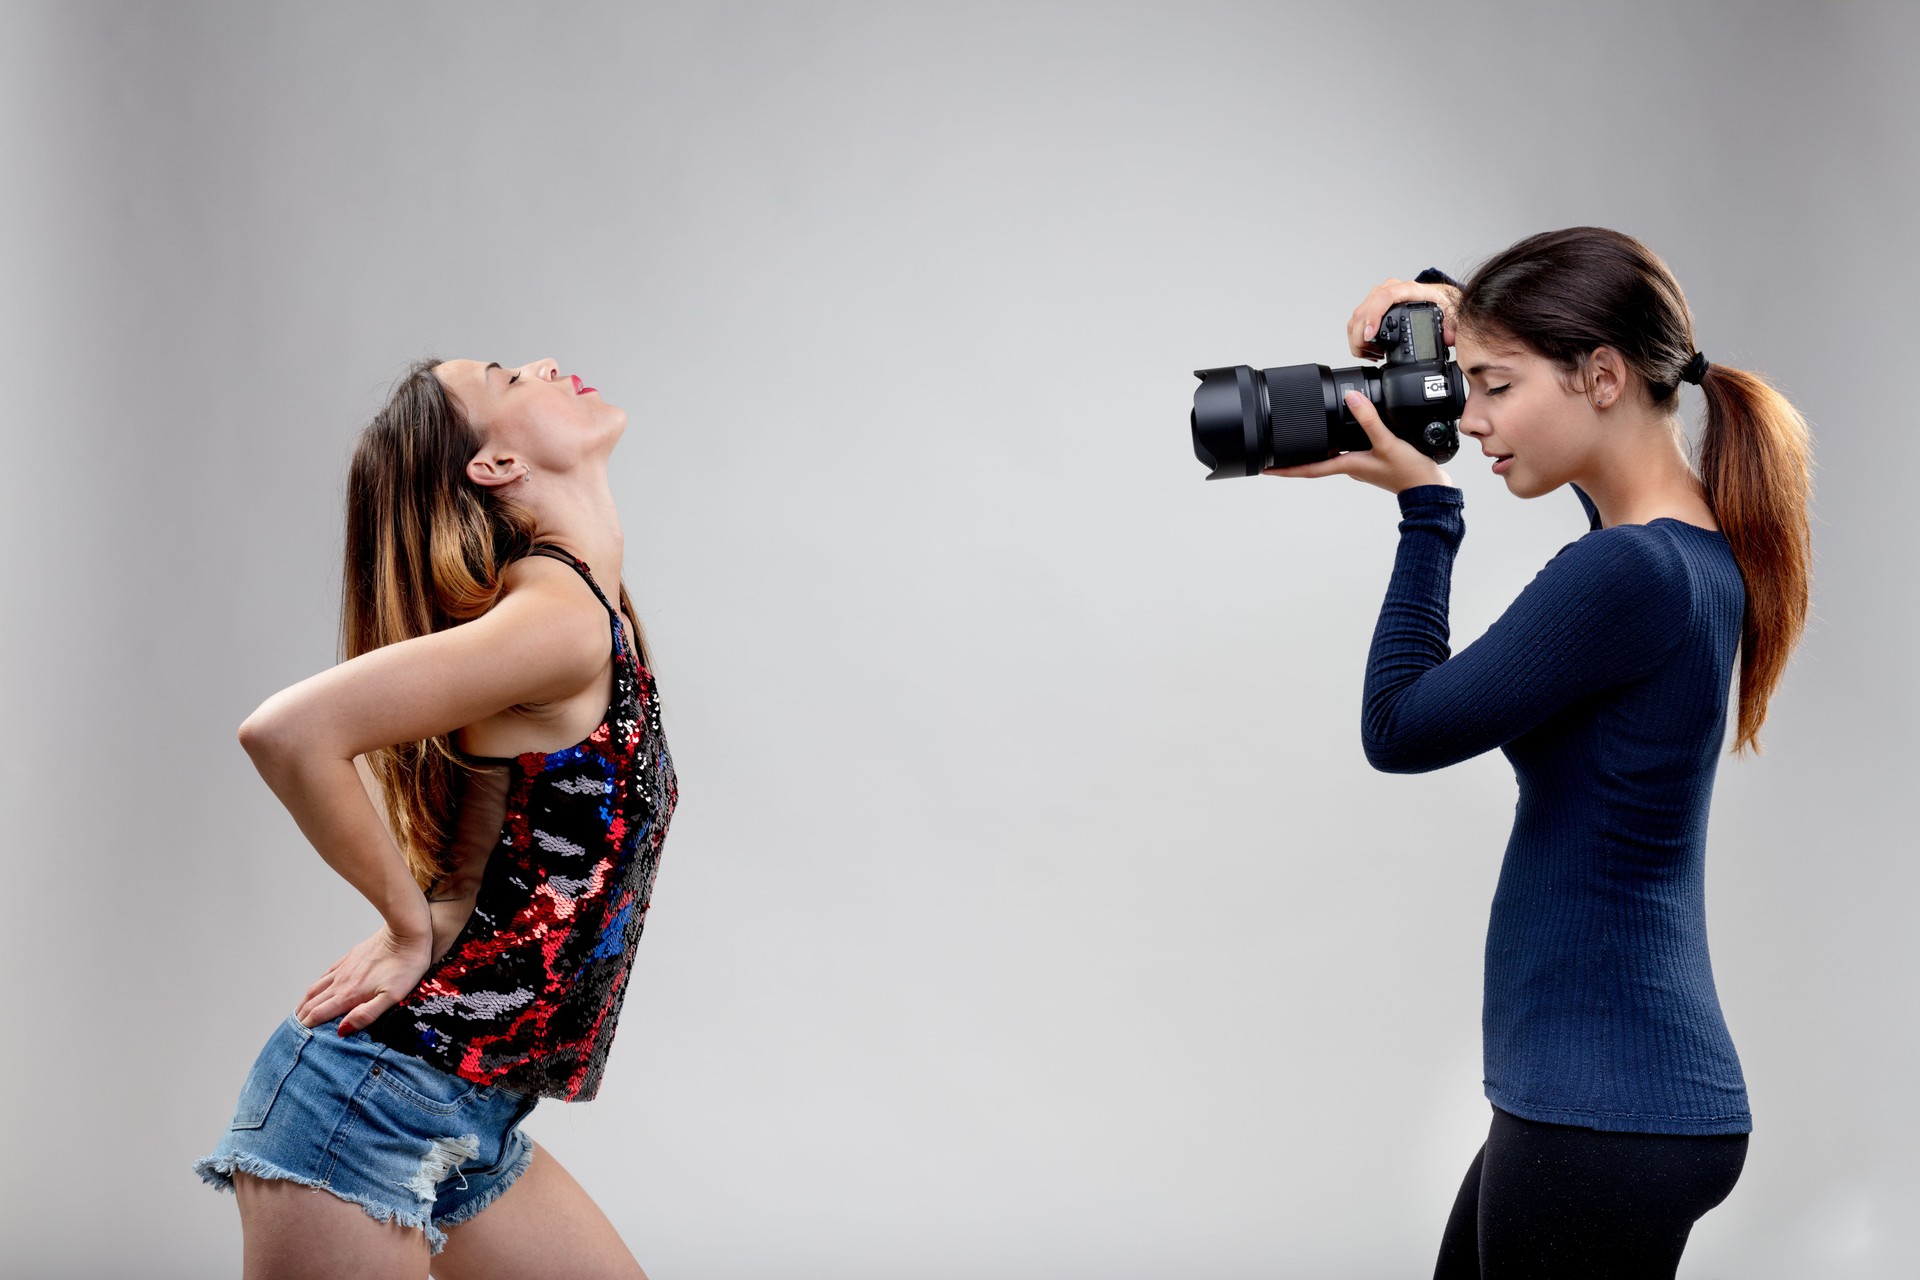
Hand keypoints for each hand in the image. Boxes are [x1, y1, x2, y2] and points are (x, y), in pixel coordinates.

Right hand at [296, 919, 432, 1035]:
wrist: (406, 933)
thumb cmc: (405, 966)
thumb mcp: (392, 997)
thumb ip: (366, 1014)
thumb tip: (342, 1030)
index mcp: (349, 994)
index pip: (319, 1014)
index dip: (306, 1028)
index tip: (297, 1039)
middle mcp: (341, 982)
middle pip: (313, 1002)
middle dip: (301, 1018)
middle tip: (293, 1031)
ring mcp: (344, 969)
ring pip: (316, 988)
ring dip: (304, 1002)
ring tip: (298, 1013)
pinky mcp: (350, 958)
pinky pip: (326, 974)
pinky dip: (316, 985)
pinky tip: (317, 988)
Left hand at [1264, 390, 1454, 493]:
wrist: (1431, 490)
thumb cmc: (1409, 474)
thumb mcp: (1387, 443)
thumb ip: (1369, 420)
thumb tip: (1351, 399)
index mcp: (1347, 465)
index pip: (1307, 469)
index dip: (1284, 468)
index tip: (1264, 468)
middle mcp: (1350, 466)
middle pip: (1316, 461)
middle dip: (1295, 458)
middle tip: (1276, 451)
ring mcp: (1362, 465)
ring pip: (1332, 455)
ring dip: (1317, 449)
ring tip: (1301, 438)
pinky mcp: (1374, 461)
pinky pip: (1350, 450)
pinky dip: (1340, 442)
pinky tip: (1344, 432)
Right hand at [1348, 276, 1461, 356]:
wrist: (1441, 297)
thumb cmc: (1443, 301)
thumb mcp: (1452, 311)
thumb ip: (1451, 326)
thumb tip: (1449, 337)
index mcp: (1409, 290)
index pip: (1385, 297)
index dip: (1373, 316)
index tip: (1369, 334)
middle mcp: (1391, 290)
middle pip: (1365, 309)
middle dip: (1360, 336)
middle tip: (1370, 354)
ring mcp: (1380, 297)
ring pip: (1357, 316)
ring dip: (1357, 338)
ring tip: (1372, 354)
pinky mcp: (1375, 306)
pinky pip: (1358, 320)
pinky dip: (1358, 337)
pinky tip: (1369, 349)